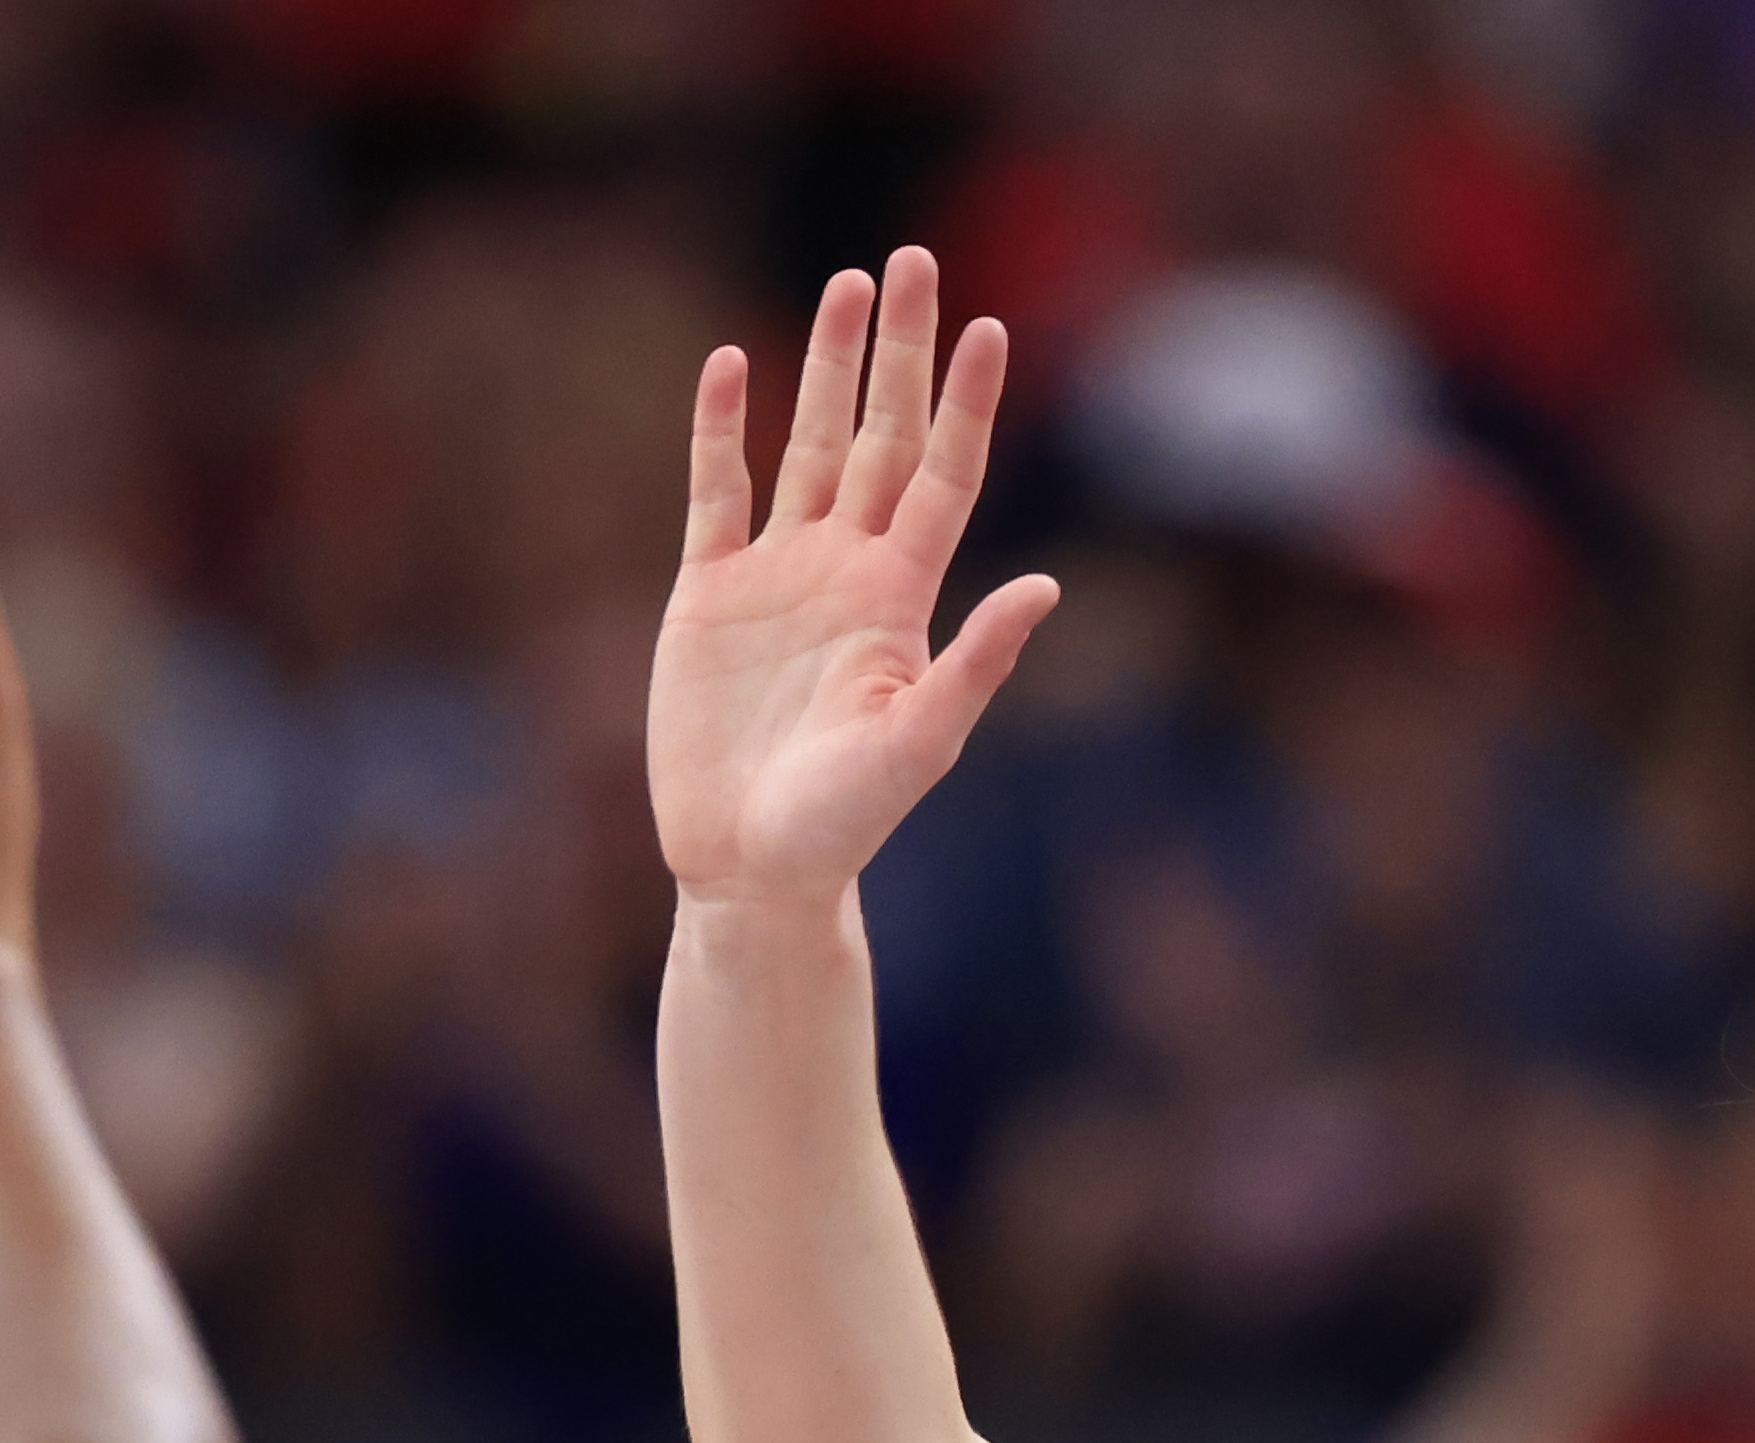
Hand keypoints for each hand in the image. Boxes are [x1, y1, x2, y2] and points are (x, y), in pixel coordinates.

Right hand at [649, 248, 1062, 907]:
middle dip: (900, 353)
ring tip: (846, 284)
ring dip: (825, 367)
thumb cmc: (845, 824)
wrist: (751, 869)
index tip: (990, 328)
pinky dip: (724, 431)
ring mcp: (777, 575)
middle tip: (914, 260)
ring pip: (807, 445)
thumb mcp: (920, 745)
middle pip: (882, 436)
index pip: (945, 476)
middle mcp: (847, 569)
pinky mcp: (708, 595)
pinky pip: (717, 493)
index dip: (968, 405)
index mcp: (902, 597)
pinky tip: (733, 366)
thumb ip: (976, 664)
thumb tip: (1046, 588)